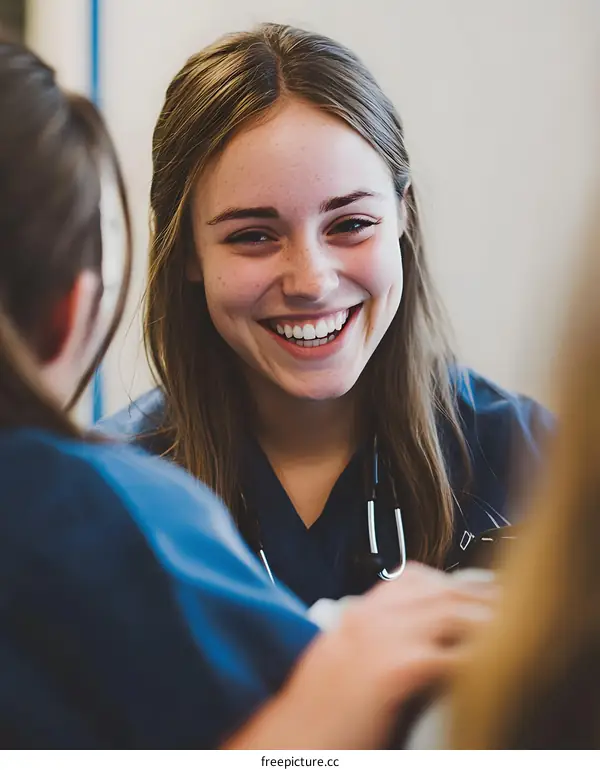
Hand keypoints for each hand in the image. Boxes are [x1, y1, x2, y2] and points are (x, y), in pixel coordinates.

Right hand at [242, 562, 495, 748]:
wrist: (287, 738)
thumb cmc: (314, 711)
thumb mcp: (339, 658)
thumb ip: (372, 638)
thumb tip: (411, 640)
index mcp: (358, 613)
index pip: (413, 577)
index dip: (451, 583)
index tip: (475, 594)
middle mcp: (370, 617)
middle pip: (440, 590)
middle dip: (478, 599)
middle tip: (508, 611)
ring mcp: (382, 639)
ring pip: (450, 612)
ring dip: (486, 623)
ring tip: (510, 635)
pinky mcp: (393, 669)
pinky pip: (450, 654)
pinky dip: (476, 659)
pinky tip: (491, 667)